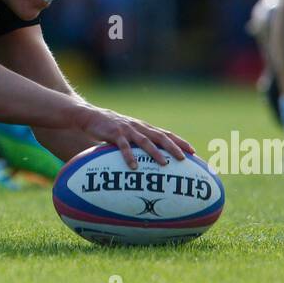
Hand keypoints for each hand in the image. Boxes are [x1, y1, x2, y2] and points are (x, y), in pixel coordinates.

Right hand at [73, 106, 192, 168]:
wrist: (90, 116)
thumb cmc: (110, 128)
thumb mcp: (127, 134)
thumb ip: (137, 144)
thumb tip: (147, 162)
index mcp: (144, 128)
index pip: (166, 134)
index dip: (180, 142)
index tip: (193, 152)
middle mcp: (139, 128)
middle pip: (160, 137)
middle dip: (174, 147)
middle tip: (185, 159)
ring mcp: (127, 130)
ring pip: (145, 141)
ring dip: (156, 153)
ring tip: (164, 164)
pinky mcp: (114, 133)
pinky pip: (124, 146)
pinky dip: (129, 156)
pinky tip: (134, 167)